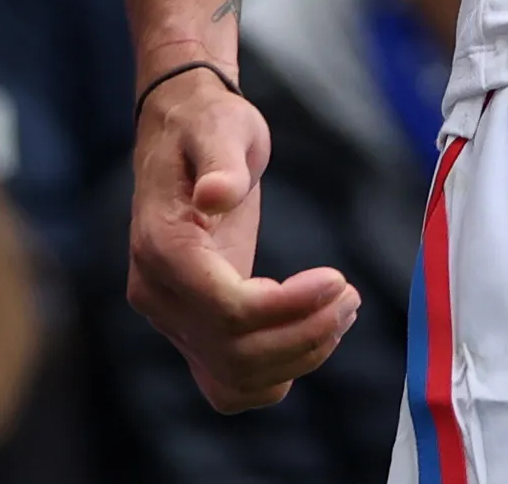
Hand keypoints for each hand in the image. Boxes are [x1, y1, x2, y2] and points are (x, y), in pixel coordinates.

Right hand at [130, 69, 359, 410]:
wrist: (184, 134)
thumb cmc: (209, 126)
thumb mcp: (222, 127)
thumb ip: (222, 163)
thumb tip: (217, 195)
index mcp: (161, 247)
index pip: (223, 309)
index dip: (286, 307)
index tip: (338, 279)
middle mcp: (157, 292)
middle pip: (231, 352)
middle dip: (302, 335)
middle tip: (351, 297)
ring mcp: (170, 315)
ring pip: (231, 377)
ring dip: (296, 358)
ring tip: (343, 311)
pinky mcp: (192, 325)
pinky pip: (227, 380)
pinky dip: (274, 374)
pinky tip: (313, 331)